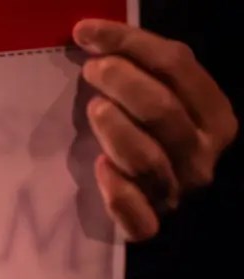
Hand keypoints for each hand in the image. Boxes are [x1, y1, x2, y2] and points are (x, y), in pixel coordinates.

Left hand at [74, 19, 237, 240]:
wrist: (148, 196)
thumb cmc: (142, 132)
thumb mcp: (153, 94)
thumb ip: (136, 63)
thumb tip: (89, 33)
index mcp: (215, 115)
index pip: (176, 66)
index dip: (129, 44)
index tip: (86, 34)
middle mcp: (203, 155)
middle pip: (162, 110)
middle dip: (122, 83)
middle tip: (92, 72)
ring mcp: (177, 191)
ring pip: (147, 159)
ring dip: (116, 129)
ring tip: (95, 109)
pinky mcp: (150, 225)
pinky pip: (139, 219)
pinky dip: (119, 195)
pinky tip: (100, 168)